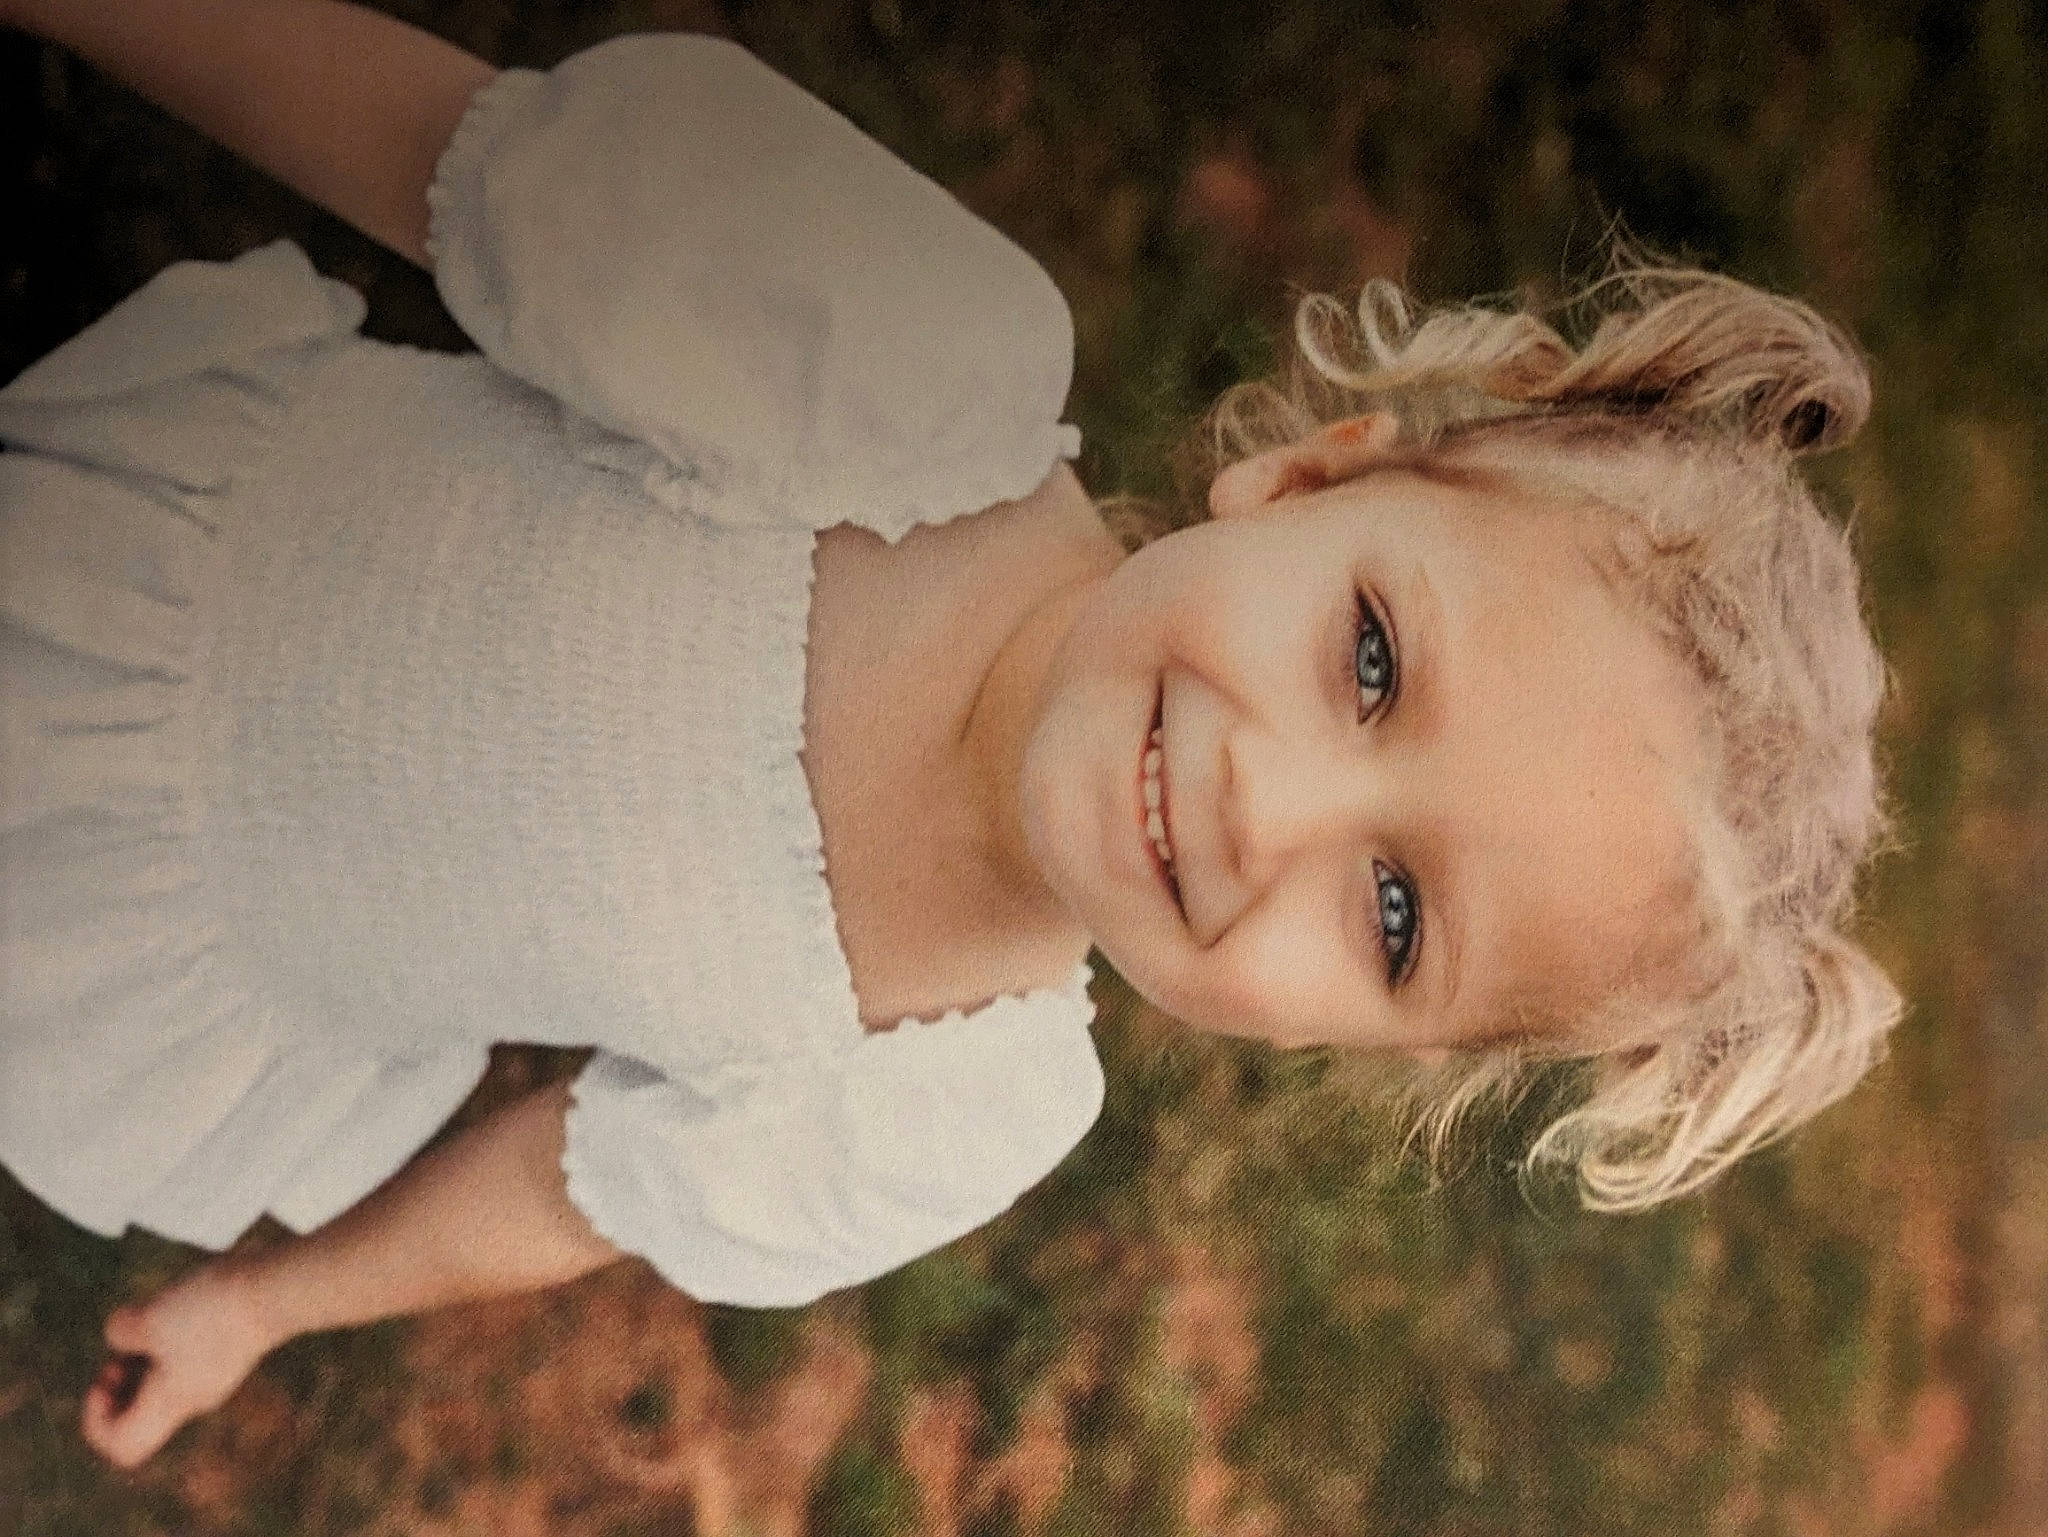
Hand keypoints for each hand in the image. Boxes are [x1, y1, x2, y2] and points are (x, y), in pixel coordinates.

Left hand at [80, 1261, 277, 1468]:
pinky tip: (182, 1301)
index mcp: (170, 1403)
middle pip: (141, 1414)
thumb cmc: (211, 1310)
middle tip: (125, 1346)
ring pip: (164, 1383)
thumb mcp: (148, 1318)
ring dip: (145, 1355)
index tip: (105, 1376)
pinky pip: (187, 1358)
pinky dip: (172, 1337)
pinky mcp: (231, 1347)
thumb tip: (122, 1335)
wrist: (278, 1287)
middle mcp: (193, 1398)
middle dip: (120, 1382)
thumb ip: (121, 1332)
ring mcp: (216, 1373)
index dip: (97, 1420)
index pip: (122, 1446)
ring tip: (153, 1315)